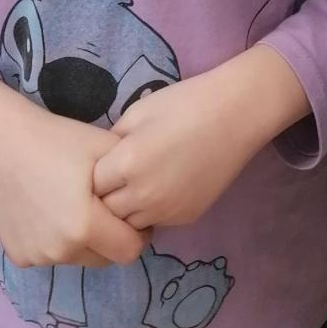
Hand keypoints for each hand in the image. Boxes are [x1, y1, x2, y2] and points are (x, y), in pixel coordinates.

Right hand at [0, 75, 146, 269]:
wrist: (1, 144)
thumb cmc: (57, 140)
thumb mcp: (104, 148)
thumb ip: (132, 176)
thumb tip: (150, 195)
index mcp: (84, 227)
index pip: (130, 250)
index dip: (139, 232)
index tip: (135, 213)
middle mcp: (61, 251)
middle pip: (105, 258)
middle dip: (113, 238)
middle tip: (107, 207)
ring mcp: (37, 257)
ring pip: (78, 258)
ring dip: (85, 240)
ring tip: (76, 204)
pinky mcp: (19, 257)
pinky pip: (52, 255)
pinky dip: (58, 240)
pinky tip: (50, 208)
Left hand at [93, 46, 310, 231]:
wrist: (235, 115)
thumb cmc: (184, 103)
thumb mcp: (139, 111)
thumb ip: (113, 141)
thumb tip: (101, 162)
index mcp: (127, 165)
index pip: (91, 186)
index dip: (96, 173)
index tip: (104, 162)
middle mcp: (143, 196)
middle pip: (107, 212)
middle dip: (107, 196)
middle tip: (119, 175)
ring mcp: (166, 212)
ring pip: (130, 224)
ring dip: (128, 209)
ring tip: (140, 182)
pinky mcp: (185, 218)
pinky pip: (156, 222)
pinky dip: (152, 210)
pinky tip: (163, 185)